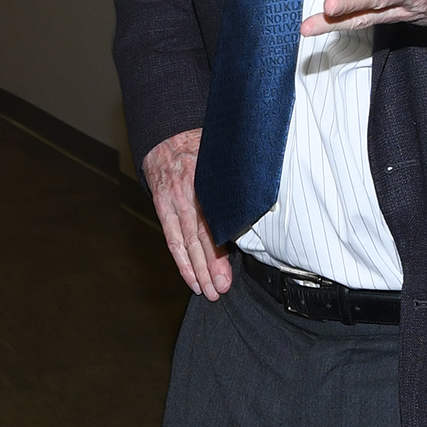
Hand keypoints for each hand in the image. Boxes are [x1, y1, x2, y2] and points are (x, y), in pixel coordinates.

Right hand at [142, 129, 232, 299]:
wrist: (166, 134)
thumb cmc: (201, 145)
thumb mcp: (224, 155)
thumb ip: (238, 178)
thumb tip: (263, 197)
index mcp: (206, 181)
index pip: (213, 222)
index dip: (219, 250)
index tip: (227, 270)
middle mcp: (187, 194)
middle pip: (199, 237)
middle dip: (209, 267)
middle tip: (220, 289)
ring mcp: (172, 202)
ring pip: (185, 242)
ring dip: (196, 270)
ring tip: (207, 291)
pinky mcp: (163, 208)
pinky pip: (172, 239)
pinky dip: (181, 261)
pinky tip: (191, 279)